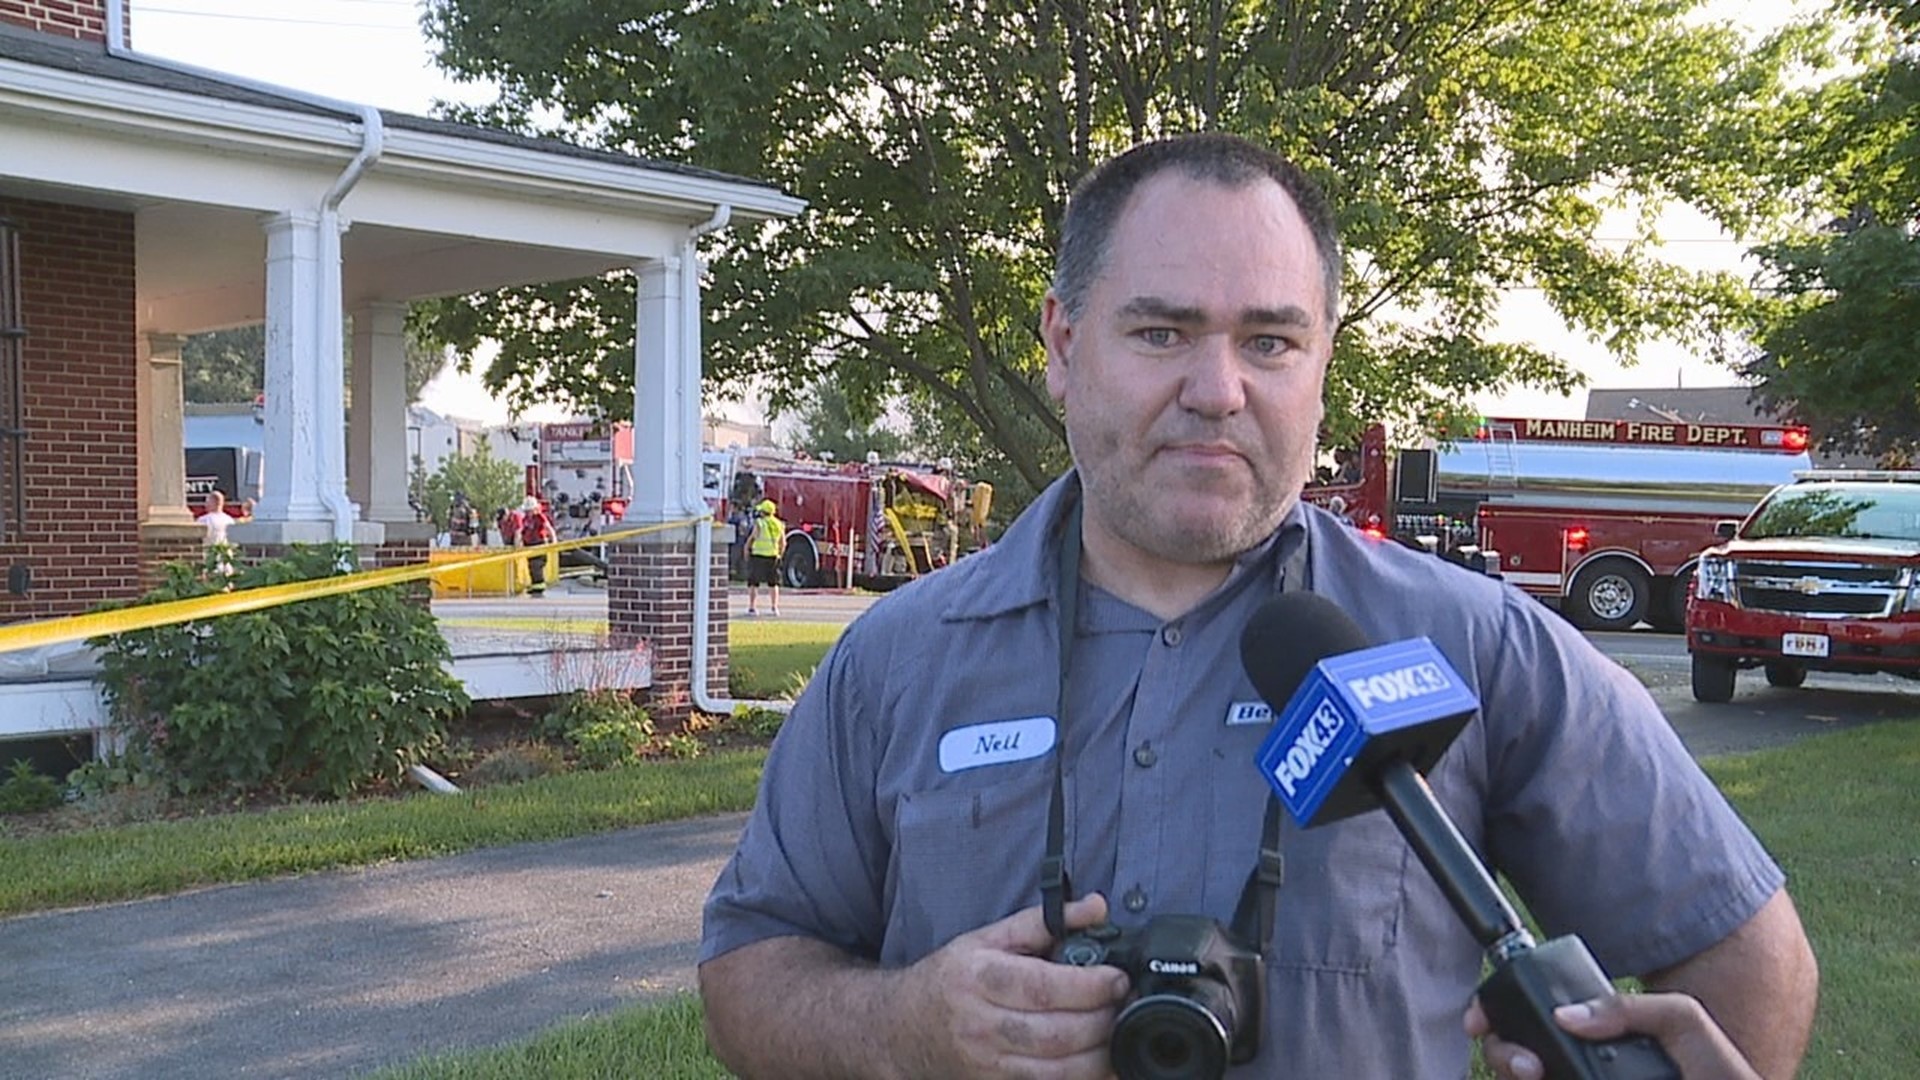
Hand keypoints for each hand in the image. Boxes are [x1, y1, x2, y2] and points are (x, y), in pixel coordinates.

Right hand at [892, 893, 1129, 1078]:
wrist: (903, 1028)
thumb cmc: (951, 979)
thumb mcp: (988, 938)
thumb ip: (1044, 921)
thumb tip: (1095, 905)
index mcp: (979, 977)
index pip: (1043, 988)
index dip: (1090, 986)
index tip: (1118, 978)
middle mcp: (981, 1024)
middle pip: (1056, 1033)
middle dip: (1103, 1021)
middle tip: (1125, 1004)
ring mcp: (988, 1064)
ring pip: (1058, 1070)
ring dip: (1100, 1055)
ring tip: (1120, 1032)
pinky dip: (1083, 1078)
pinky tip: (1102, 1063)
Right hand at [1466, 991, 1760, 1079]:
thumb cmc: (1722, 1072)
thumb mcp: (1683, 1020)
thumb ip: (1629, 1007)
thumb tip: (1565, 1016)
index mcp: (1598, 1043)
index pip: (1536, 1023)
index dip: (1499, 1018)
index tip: (1480, 1021)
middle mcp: (1581, 1070)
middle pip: (1514, 1057)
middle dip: (1502, 1053)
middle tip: (1528, 1065)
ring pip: (1520, 1079)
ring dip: (1510, 1071)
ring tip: (1535, 1075)